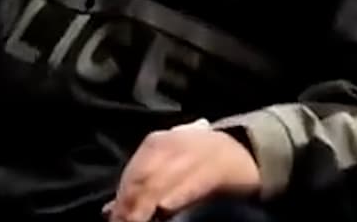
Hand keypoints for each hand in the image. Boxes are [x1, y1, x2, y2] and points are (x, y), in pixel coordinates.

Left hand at [105, 124, 260, 221]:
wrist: (245, 152)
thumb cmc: (202, 162)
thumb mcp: (168, 166)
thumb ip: (142, 184)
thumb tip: (110, 210)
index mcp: (156, 143)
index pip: (131, 175)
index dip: (121, 201)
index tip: (114, 219)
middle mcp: (170, 145)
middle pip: (141, 180)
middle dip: (129, 207)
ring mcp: (191, 155)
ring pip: (159, 183)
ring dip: (144, 207)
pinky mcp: (213, 169)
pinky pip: (190, 185)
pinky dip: (175, 197)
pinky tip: (164, 208)